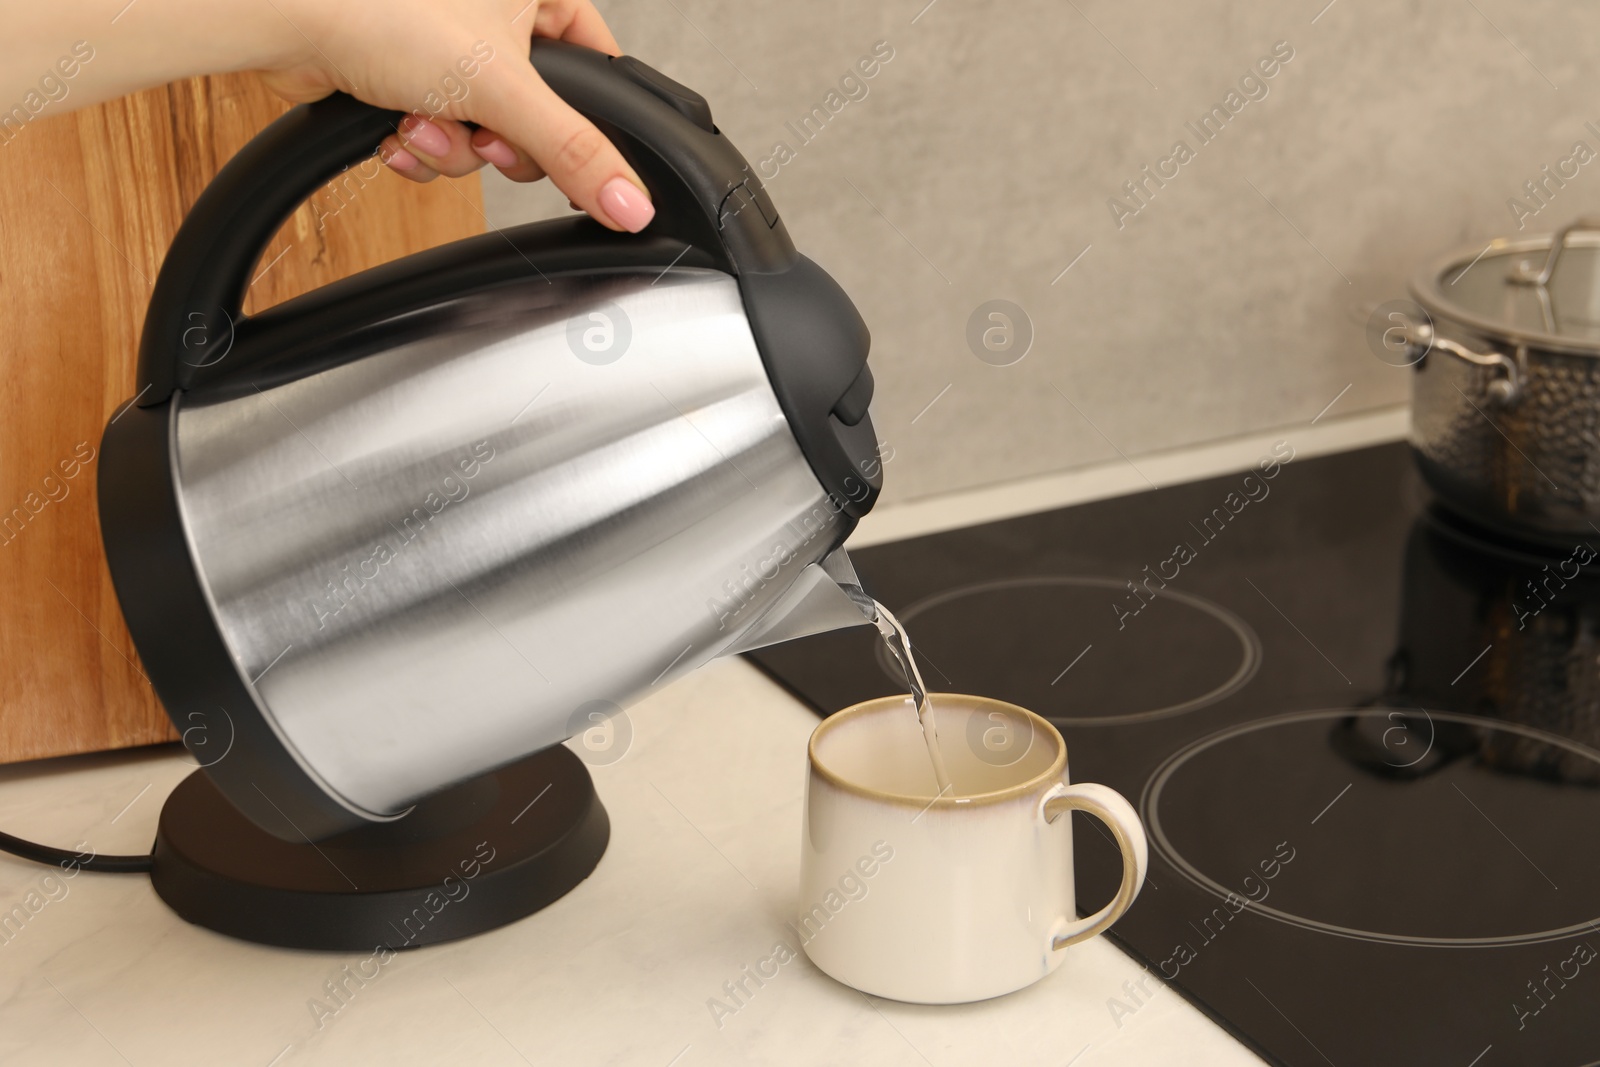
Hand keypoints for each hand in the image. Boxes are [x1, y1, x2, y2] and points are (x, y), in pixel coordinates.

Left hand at [257, 0, 654, 232]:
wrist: (285, 16)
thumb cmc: (379, 8)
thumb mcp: (503, 90)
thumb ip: (575, 152)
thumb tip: (632, 203)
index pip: (598, 64)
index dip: (591, 120)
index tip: (579, 162)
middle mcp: (496, 11)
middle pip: (539, 113)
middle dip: (501, 140)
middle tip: (482, 132)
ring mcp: (449, 45)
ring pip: (487, 132)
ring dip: (453, 148)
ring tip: (420, 122)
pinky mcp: (407, 76)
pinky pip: (442, 135)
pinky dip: (420, 144)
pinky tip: (394, 126)